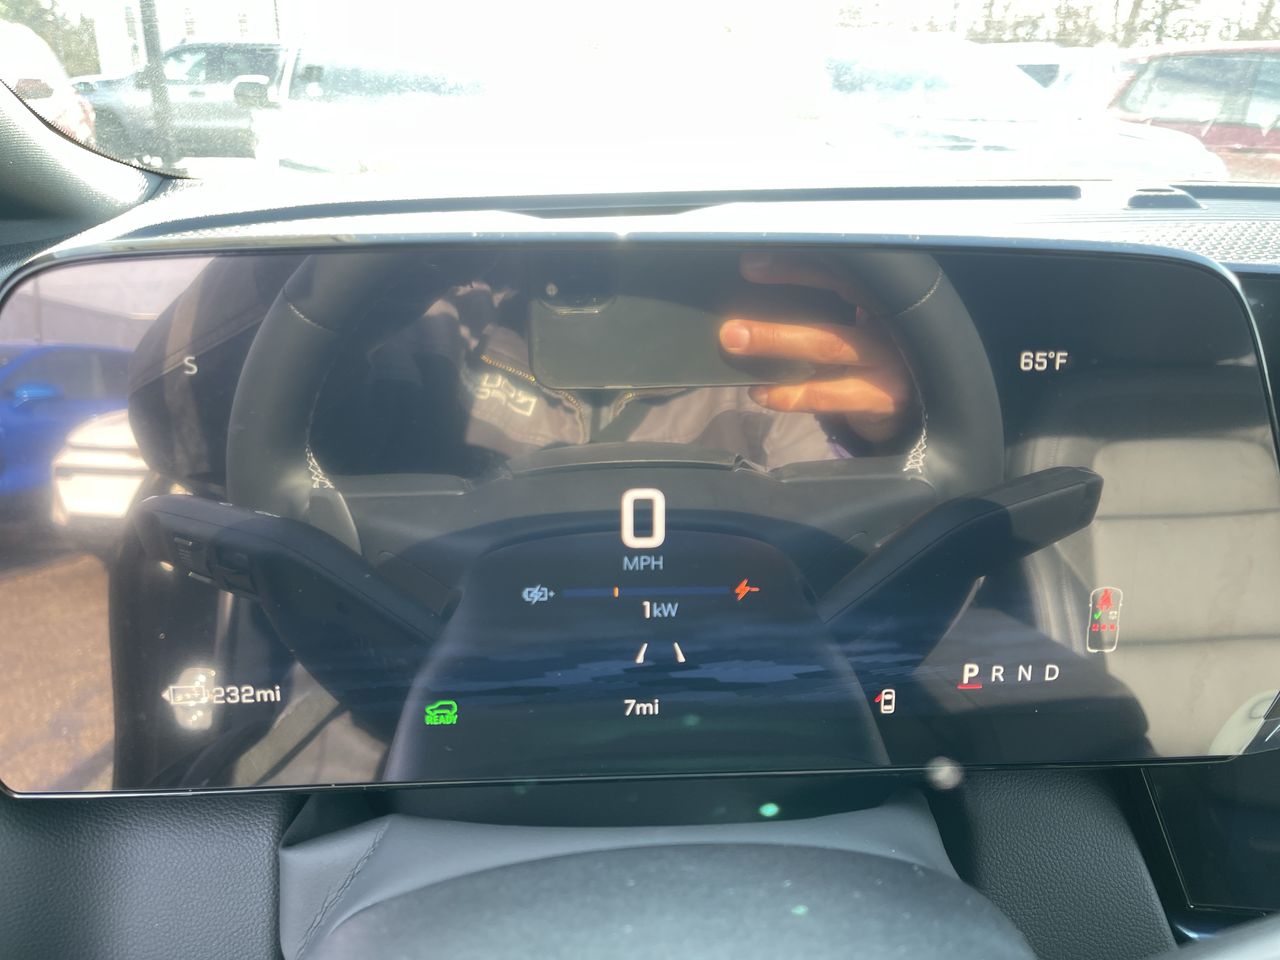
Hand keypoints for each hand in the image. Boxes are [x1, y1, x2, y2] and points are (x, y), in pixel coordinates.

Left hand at [718, 251, 915, 443]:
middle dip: (775, 320)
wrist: (910, 406)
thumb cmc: (868, 361)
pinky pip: (827, 396)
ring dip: (778, 345)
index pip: (834, 277)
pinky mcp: (879, 399)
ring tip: (736, 345)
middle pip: (827, 317)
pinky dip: (789, 395)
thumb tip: (753, 310)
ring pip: (827, 350)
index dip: (793, 270)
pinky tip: (759, 392)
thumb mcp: (854, 330)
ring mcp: (884, 364)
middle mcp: (883, 327)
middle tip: (731, 326)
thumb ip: (820, 315)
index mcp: (874, 302)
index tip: (749, 266)